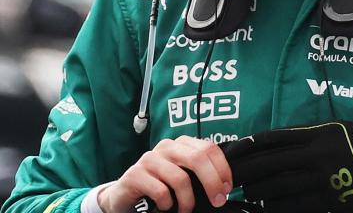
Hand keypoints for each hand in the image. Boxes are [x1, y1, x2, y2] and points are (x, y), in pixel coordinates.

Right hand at [98, 136, 233, 212]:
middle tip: (216, 201)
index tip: (226, 189)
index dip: (222, 169)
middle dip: (212, 183)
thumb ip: (199, 174)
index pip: (209, 148)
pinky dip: (168, 204)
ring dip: (187, 201)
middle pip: (197, 158)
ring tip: (185, 210)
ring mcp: (149, 159)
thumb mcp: (182, 177)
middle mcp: (165, 147)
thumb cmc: (159, 187)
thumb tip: (224, 184)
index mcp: (180, 145)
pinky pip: (161, 191)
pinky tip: (165, 207)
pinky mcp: (135, 174)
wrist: (126, 196)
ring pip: (180, 178)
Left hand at [223, 121, 352, 212]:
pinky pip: (296, 205)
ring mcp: (324, 179)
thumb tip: (275, 141)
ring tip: (244, 193)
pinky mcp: (332, 201)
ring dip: (257, 191)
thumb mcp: (339, 130)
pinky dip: (277, 206)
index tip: (228, 153)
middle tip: (226, 177)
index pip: (270, 139)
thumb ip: (308, 134)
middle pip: (268, 163)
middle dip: (244, 171)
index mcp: (317, 134)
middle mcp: (317, 155)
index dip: (245, 146)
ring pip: (278, 186)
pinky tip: (266, 207)